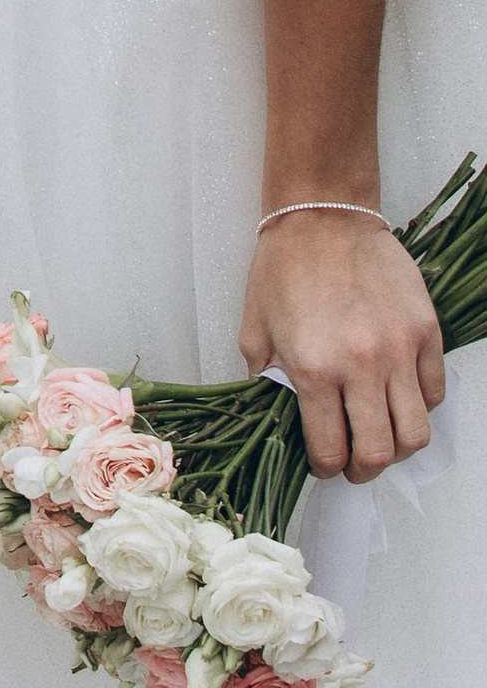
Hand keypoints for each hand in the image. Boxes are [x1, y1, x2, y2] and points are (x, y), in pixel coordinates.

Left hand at [240, 208, 445, 482]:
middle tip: (354, 465)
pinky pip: (434, 392)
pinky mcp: (426, 331)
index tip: (323, 465)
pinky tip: (397, 399)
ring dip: (398, 448)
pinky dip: (419, 407)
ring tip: (381, 439)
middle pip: (380, 452)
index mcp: (313, 369)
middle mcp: (361, 365)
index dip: (326, 469)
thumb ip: (266, 382)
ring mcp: (399, 349)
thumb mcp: (254, 331)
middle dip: (364, 470)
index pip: (330, 449)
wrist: (323, 217)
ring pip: (416, 432)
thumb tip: (279, 419)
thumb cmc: (284, 269)